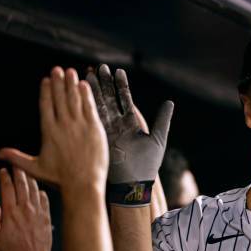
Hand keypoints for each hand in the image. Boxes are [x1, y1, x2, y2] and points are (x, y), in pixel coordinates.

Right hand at [0, 67, 108, 191]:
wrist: (83, 184)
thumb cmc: (60, 178)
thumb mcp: (35, 167)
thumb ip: (17, 158)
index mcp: (48, 131)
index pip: (46, 105)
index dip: (46, 91)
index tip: (46, 80)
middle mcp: (63, 125)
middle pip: (60, 98)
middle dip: (59, 82)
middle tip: (58, 69)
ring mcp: (79, 125)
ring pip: (74, 99)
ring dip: (72, 84)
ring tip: (71, 72)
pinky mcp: (94, 129)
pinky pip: (90, 107)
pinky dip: (87, 95)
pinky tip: (85, 85)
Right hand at [0, 168, 56, 250]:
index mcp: (10, 214)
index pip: (7, 189)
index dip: (5, 178)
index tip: (3, 171)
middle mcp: (25, 211)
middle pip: (22, 186)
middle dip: (19, 173)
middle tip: (17, 165)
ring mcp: (38, 214)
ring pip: (35, 191)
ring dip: (31, 181)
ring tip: (27, 174)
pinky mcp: (47, 219)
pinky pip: (45, 201)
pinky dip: (42, 194)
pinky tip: (40, 191)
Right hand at [86, 64, 172, 183]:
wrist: (134, 183)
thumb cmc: (148, 164)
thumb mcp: (158, 139)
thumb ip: (162, 119)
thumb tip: (169, 102)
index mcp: (132, 122)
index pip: (125, 99)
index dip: (120, 85)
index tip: (117, 71)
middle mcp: (118, 124)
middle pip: (109, 99)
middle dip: (104, 84)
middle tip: (98, 67)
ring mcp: (107, 130)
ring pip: (98, 107)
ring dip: (93, 92)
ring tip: (87, 75)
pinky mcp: (100, 138)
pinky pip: (92, 120)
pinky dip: (87, 108)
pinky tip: (81, 95)